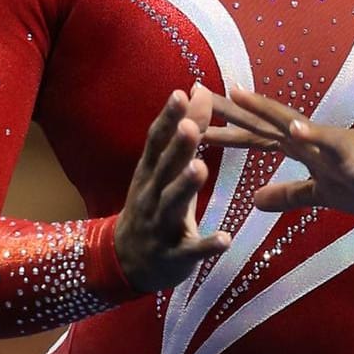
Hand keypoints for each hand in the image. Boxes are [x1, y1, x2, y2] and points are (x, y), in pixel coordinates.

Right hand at [112, 84, 232, 292]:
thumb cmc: (153, 206)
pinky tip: (225, 239)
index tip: (179, 94)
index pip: (156, 142)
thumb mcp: (164, 170)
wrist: (127, 263)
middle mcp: (151, 196)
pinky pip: (191, 250)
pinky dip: (207, 245)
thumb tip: (198, 90)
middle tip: (190, 127)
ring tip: (200, 168)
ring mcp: (160, 226)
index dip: (167, 119)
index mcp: (149, 174)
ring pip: (172, 205)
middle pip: (163, 169)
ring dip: (185, 186)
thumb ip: (185, 134)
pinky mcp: (174, 255)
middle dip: (176, 148)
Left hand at [200, 87, 353, 213]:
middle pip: (261, 123)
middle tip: (194, 95)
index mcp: (299, 149)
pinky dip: (311, 134)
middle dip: (229, 111)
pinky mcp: (348, 152)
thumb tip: (254, 200)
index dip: (224, 131)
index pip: (254, 138)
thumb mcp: (320, 194)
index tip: (192, 123)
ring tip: (236, 94)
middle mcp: (307, 139)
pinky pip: (328, 142)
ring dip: (262, 109)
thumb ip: (288, 194)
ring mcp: (327, 142)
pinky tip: (294, 129)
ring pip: (288, 123)